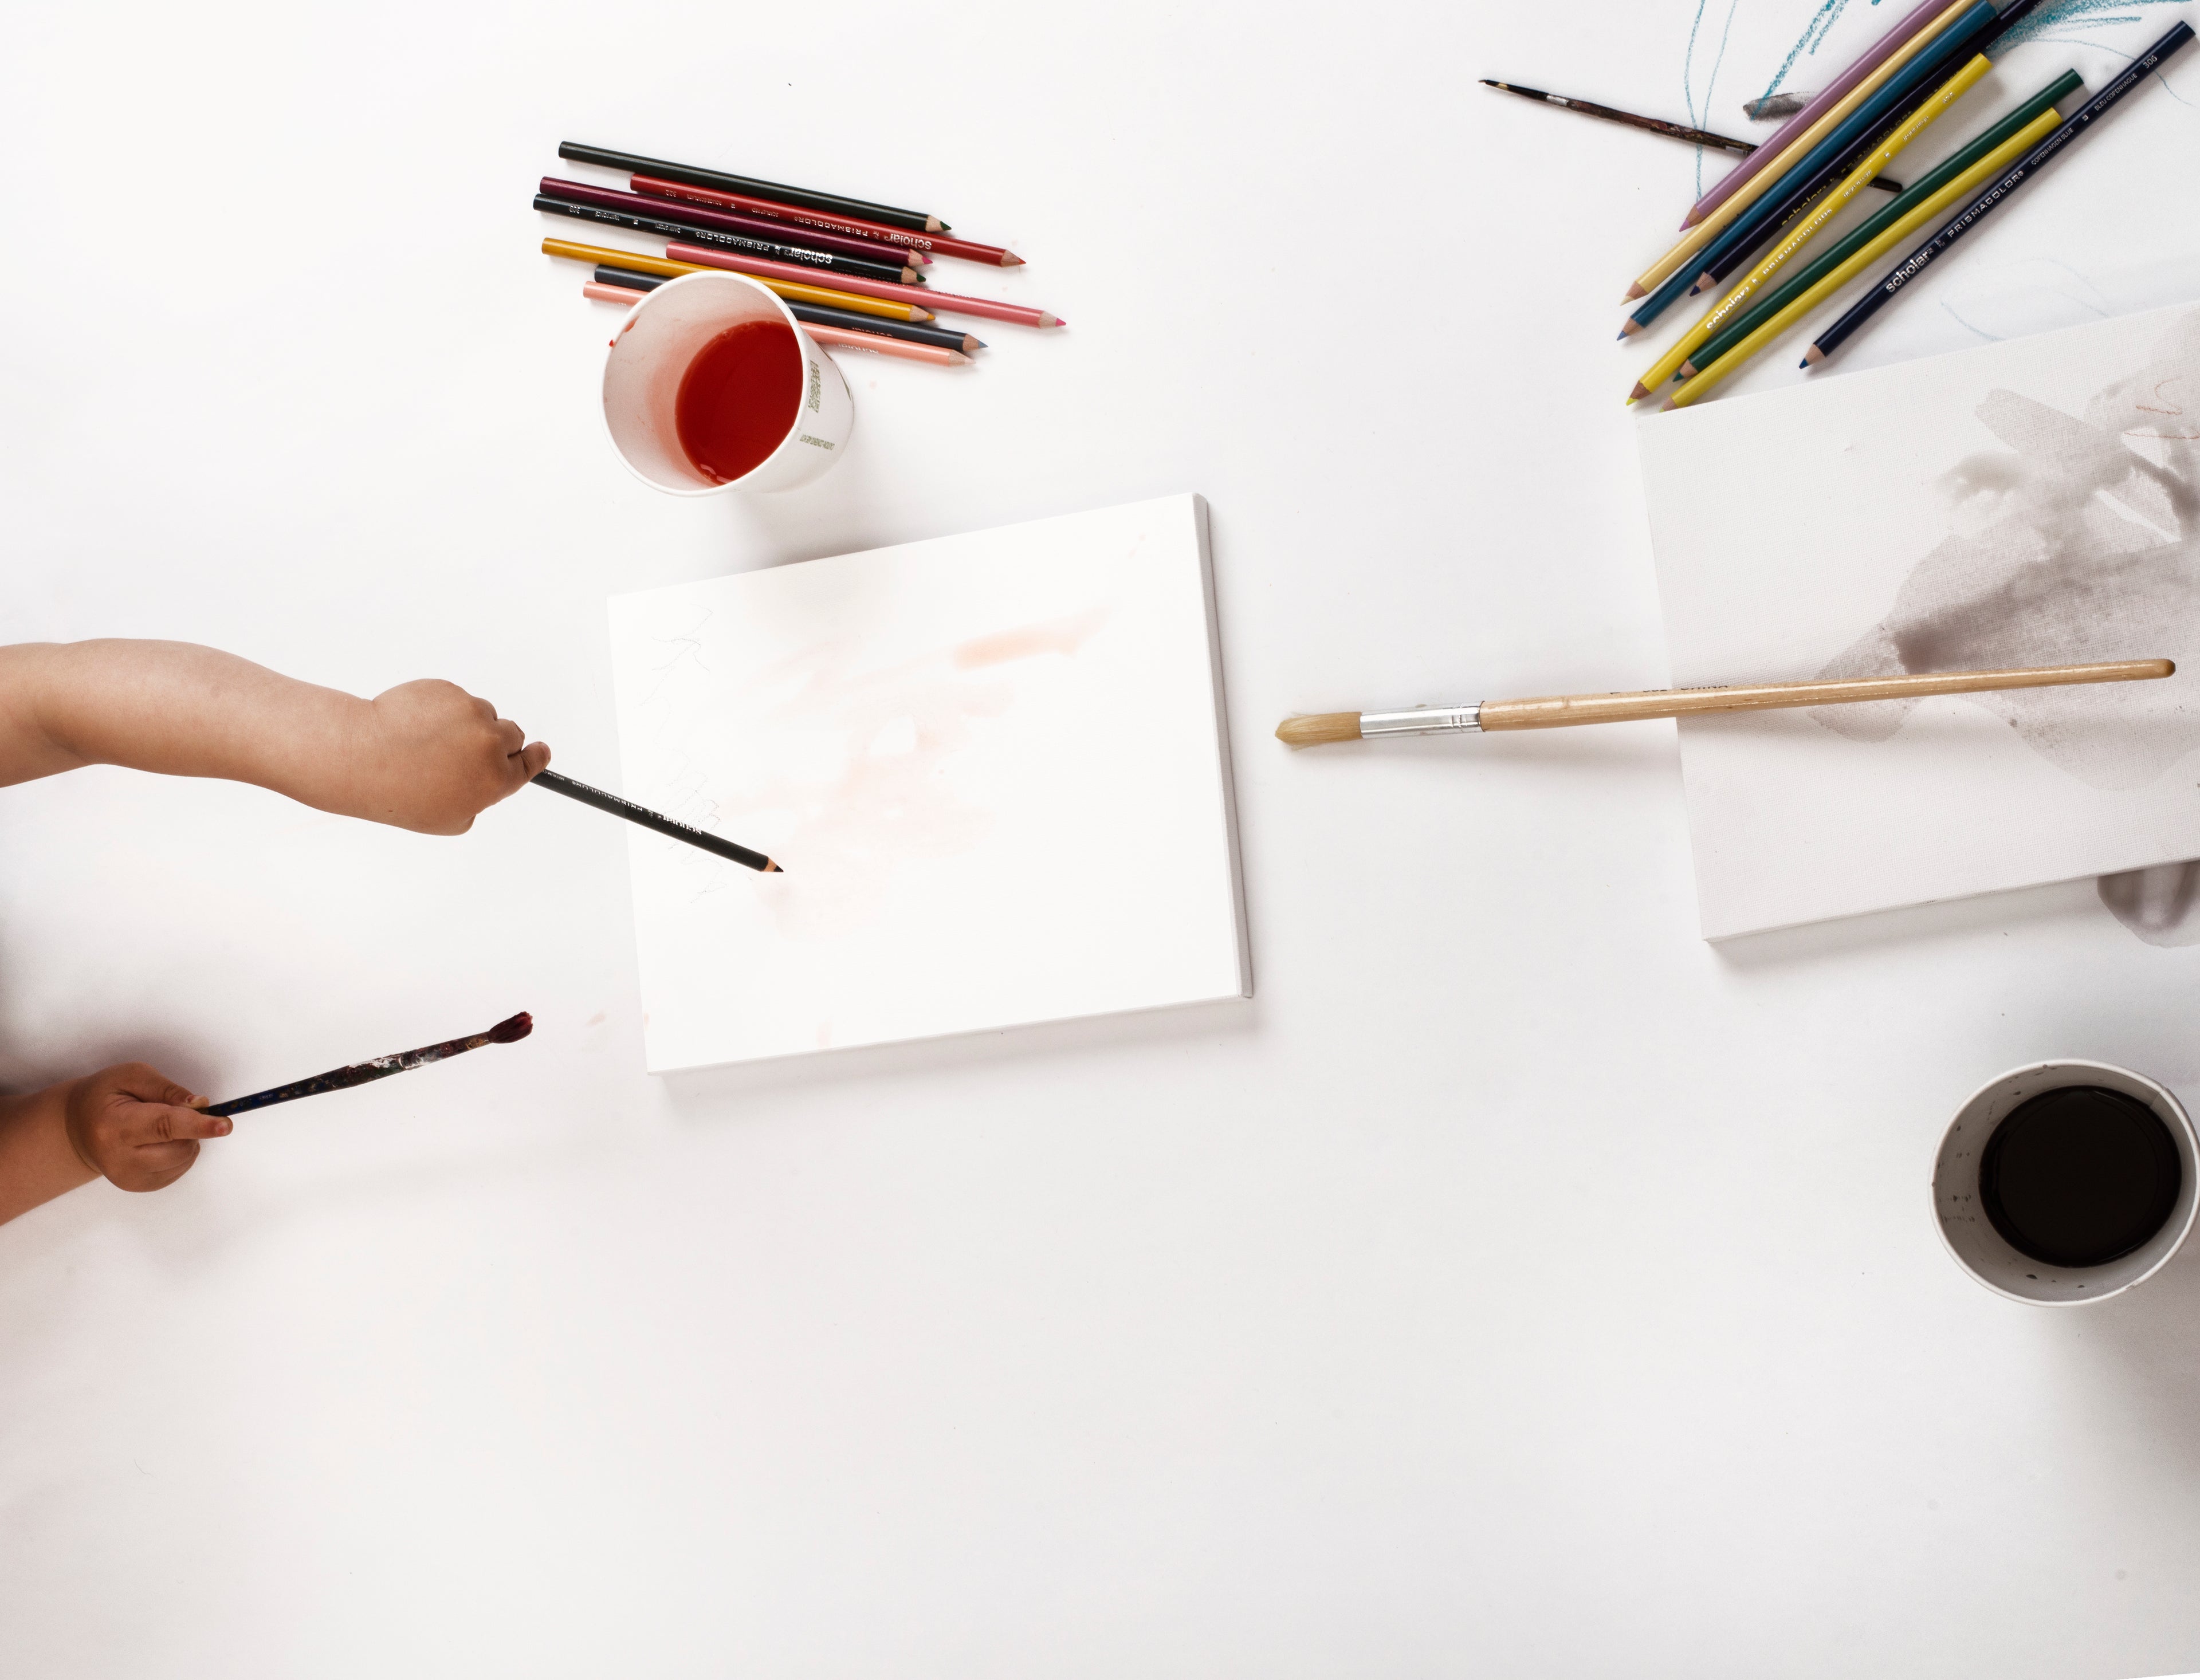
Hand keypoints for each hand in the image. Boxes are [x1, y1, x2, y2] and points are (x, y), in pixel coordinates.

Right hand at [64, 1063, 231, 1193]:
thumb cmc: (105, 1097)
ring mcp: (130, 1178)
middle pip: (181, 1145)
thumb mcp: (131, 1076)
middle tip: (171, 1110)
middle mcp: (120, 1159)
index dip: (197, 1125)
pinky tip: (157, 1141)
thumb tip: (200, 1105)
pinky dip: (180, 1151)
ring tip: (159, 1125)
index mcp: (114, 1126)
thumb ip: (168, 1089)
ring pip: (185, 1157)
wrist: (78, 1129)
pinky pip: (181, 1167)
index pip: (164, 1126)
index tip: (225, 1125)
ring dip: (187, 1138)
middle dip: (191, 1125)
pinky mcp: (140, 1186)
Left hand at [354, 679, 551, 834]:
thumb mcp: (449, 819)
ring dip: (465, 725)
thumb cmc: (400, 793)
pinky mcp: (448, 690)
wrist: (362, 756)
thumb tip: (486, 781)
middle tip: (462, 754)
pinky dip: (441, 710)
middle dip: (494, 743)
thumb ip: (479, 800)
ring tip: (427, 743)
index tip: (541, 751)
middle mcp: (490, 743)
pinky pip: (455, 699)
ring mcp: (470, 712)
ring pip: (482, 714)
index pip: (531, 763)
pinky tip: (416, 726)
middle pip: (512, 735)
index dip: (537, 757)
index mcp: (496, 779)